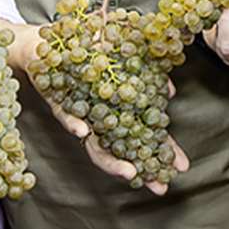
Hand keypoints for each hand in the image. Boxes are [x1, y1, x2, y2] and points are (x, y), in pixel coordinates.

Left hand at [6, 20, 190, 193]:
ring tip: (129, 172)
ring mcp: (80, 112)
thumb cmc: (88, 49)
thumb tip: (170, 92)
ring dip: (110, 160)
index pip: (143, 135)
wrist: (46, 41)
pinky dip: (73, 123)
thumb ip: (148, 75)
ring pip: (94, 144)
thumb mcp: (127, 57)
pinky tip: (82, 131)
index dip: (162, 151)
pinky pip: (65, 115)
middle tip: (159, 187)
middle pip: (121, 149)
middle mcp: (99, 117)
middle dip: (142, 167)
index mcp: (118, 108)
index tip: (182, 167)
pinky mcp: (56, 101)